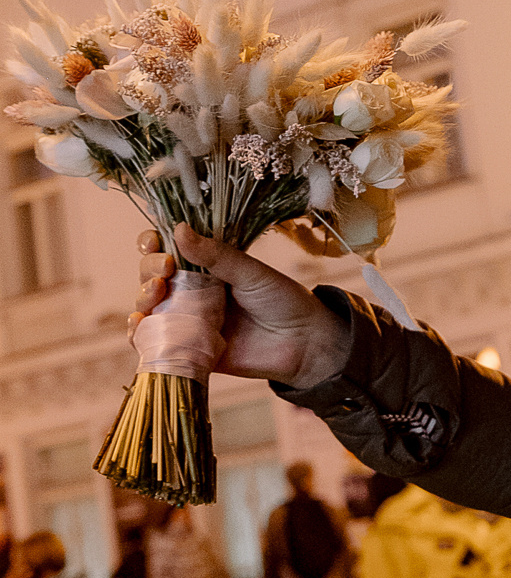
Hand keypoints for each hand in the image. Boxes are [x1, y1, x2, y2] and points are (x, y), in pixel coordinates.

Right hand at [131, 225, 349, 390]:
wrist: (304, 345)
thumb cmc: (283, 301)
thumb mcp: (251, 273)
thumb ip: (217, 255)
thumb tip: (179, 229)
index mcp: (207, 267)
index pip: (168, 249)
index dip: (153, 244)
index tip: (155, 241)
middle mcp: (193, 291)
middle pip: (152, 275)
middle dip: (148, 269)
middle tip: (165, 270)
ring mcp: (189, 320)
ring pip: (149, 306)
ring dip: (142, 297)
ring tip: (155, 294)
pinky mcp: (188, 348)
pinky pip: (155, 341)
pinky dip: (139, 333)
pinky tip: (138, 325)